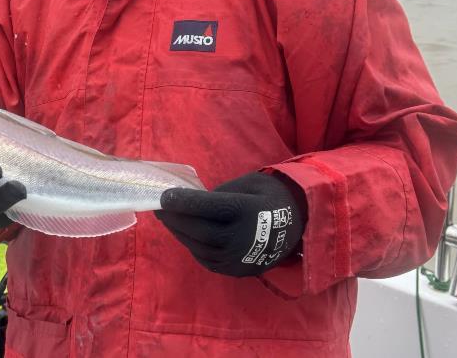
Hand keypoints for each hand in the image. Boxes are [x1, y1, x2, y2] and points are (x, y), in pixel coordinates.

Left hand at [156, 171, 305, 276]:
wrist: (298, 225)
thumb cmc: (268, 196)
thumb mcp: (248, 184)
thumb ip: (220, 194)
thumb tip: (191, 203)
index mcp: (246, 211)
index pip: (208, 207)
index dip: (184, 202)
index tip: (164, 196)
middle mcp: (242, 238)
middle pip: (200, 230)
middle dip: (175, 218)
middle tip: (158, 207)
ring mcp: (239, 258)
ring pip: (200, 247)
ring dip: (180, 233)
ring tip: (166, 219)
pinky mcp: (236, 270)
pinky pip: (207, 259)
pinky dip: (192, 245)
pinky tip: (184, 233)